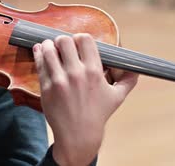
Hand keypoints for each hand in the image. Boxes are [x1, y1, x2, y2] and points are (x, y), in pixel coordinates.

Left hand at [33, 34, 137, 165]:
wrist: (79, 135)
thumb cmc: (98, 114)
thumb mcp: (118, 96)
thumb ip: (129, 80)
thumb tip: (136, 67)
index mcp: (94, 71)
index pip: (84, 39)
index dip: (79, 39)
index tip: (77, 44)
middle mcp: (76, 74)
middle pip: (64, 40)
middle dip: (62, 41)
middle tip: (62, 47)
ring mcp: (59, 80)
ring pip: (48, 49)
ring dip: (48, 45)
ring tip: (50, 48)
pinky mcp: (46, 87)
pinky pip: (39, 64)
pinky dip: (38, 54)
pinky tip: (40, 52)